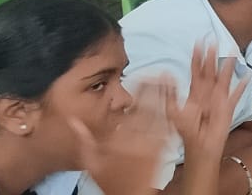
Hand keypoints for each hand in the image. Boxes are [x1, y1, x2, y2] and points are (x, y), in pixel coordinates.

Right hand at [74, 77, 172, 194]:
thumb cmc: (110, 181)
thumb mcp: (91, 162)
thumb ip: (84, 139)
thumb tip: (72, 119)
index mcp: (121, 140)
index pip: (129, 111)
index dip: (137, 92)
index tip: (140, 75)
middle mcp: (139, 140)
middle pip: (149, 109)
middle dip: (156, 89)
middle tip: (163, 71)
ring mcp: (154, 144)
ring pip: (162, 115)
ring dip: (168, 97)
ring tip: (173, 80)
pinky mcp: (163, 149)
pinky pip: (170, 128)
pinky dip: (175, 113)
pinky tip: (179, 101)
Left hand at [171, 45, 248, 161]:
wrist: (199, 147)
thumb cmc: (186, 132)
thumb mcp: (173, 112)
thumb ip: (170, 95)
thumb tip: (167, 75)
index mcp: (194, 93)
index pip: (196, 71)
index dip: (196, 57)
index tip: (197, 43)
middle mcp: (207, 93)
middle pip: (210, 71)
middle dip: (211, 57)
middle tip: (213, 42)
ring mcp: (218, 99)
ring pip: (223, 79)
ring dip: (227, 66)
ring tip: (231, 52)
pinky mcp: (228, 107)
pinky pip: (236, 95)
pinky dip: (241, 87)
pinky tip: (247, 78)